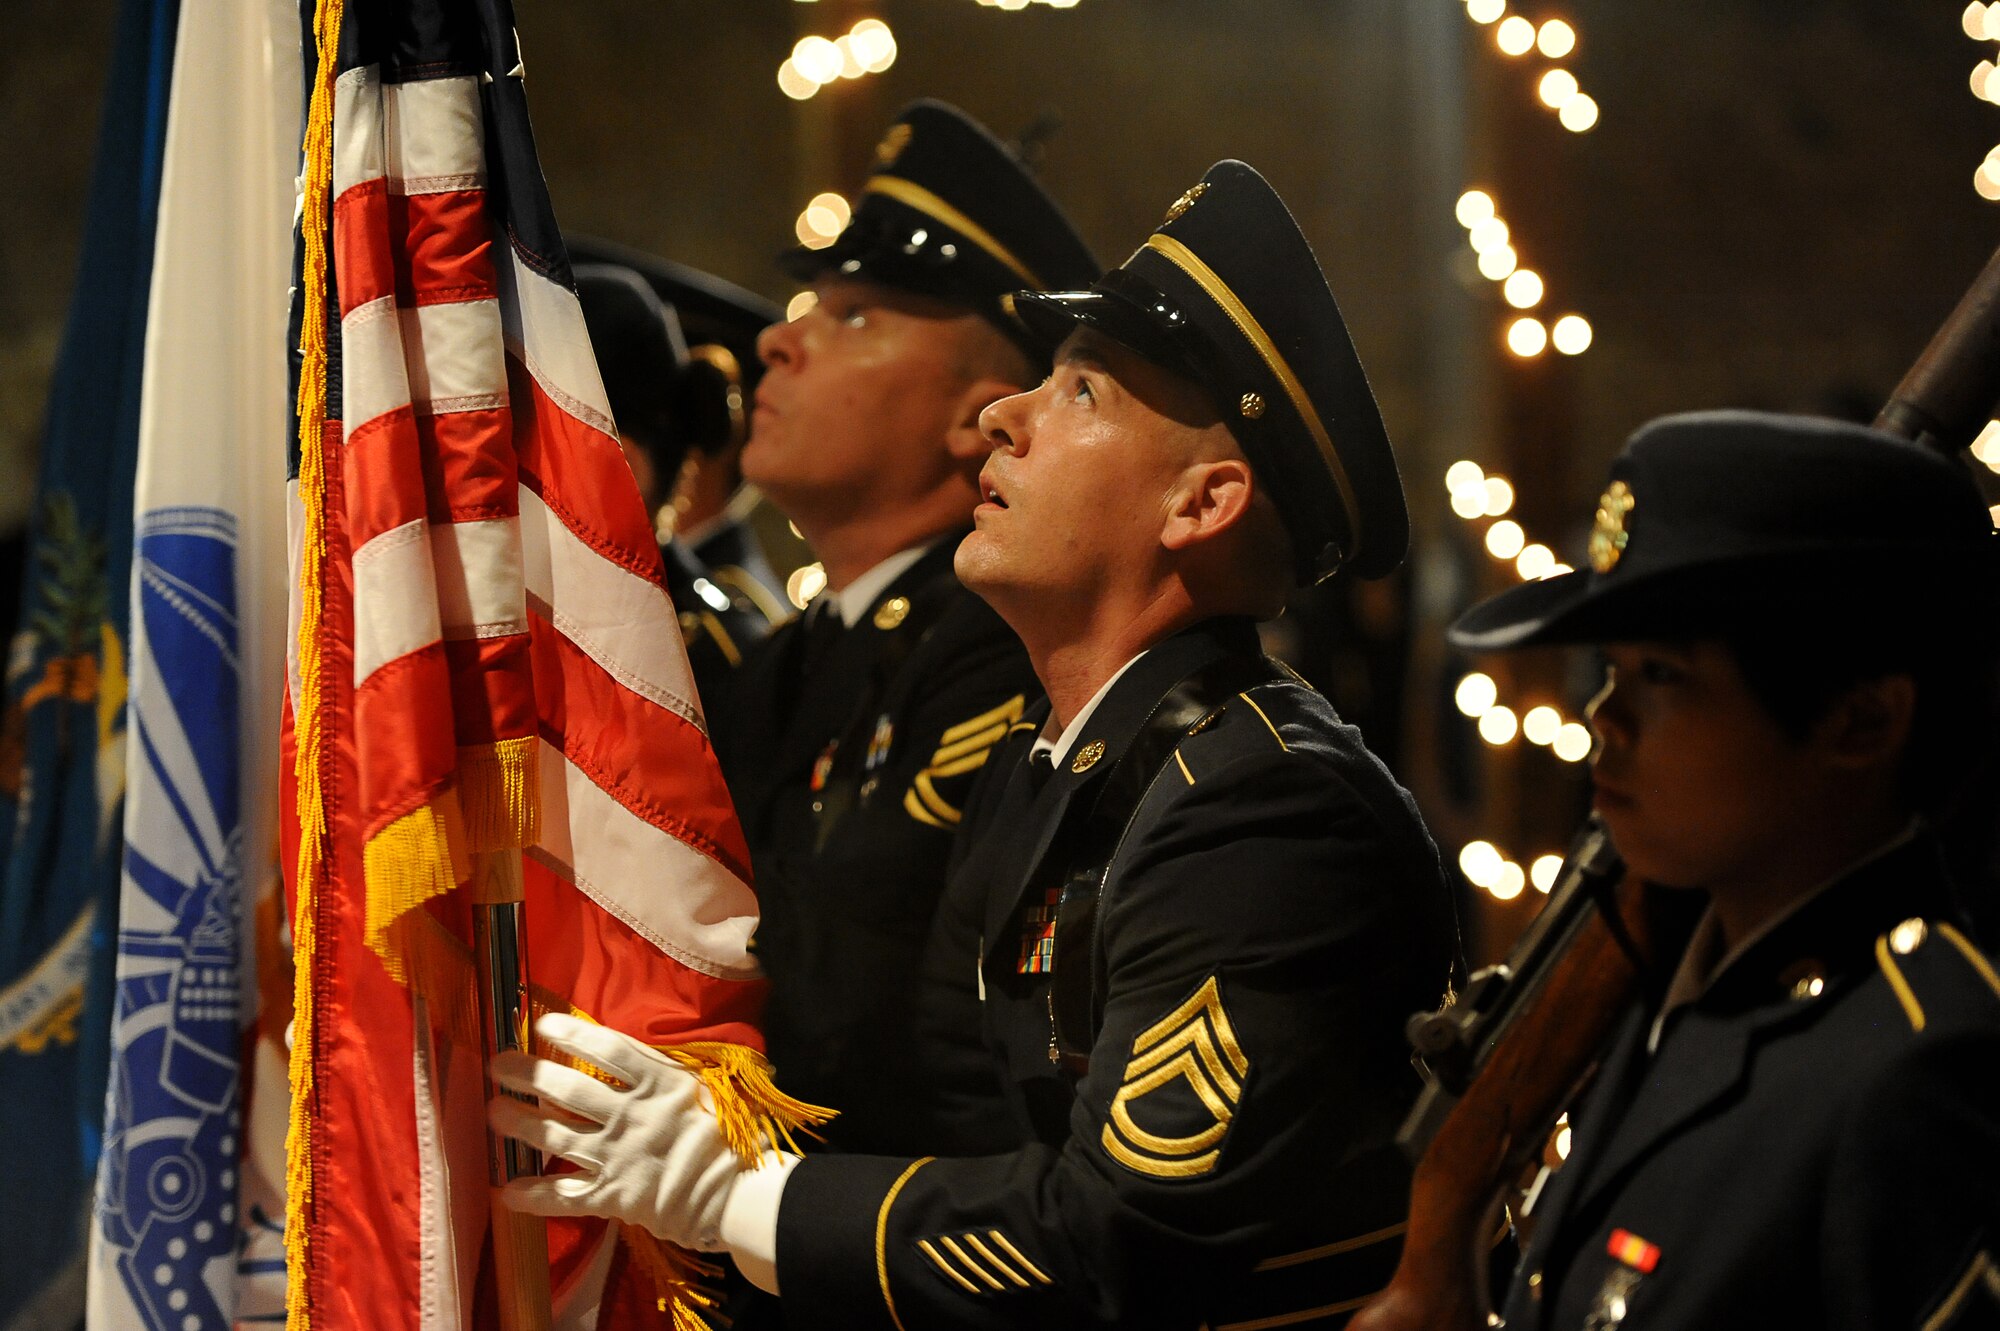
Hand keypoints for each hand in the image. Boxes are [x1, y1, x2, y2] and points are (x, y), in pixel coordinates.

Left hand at [487, 1012, 748, 1250]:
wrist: (738, 1195)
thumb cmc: (728, 1136)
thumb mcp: (701, 1089)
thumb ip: (662, 1072)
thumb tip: (620, 1054)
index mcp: (660, 1082)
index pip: (607, 1048)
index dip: (571, 1034)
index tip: (541, 1026)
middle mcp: (633, 1115)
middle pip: (569, 1088)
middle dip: (528, 1074)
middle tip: (498, 1064)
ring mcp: (619, 1156)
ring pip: (556, 1134)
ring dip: (519, 1122)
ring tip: (493, 1111)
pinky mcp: (613, 1196)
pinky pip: (564, 1196)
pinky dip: (534, 1194)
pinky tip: (507, 1191)